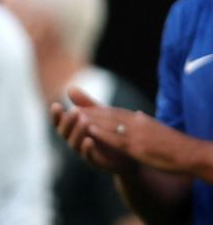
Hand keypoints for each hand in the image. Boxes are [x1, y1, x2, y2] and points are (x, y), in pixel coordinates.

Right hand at [50, 87, 135, 173]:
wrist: (130, 152)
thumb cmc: (110, 130)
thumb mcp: (99, 114)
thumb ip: (85, 103)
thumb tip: (70, 88)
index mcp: (73, 127)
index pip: (59, 121)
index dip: (56, 114)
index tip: (56, 105)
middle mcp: (74, 139)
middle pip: (63, 131)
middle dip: (68, 121)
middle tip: (75, 111)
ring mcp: (83, 151)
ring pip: (73, 143)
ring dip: (77, 132)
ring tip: (84, 121)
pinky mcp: (95, 161)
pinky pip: (87, 156)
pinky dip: (86, 148)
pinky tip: (89, 140)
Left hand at [81, 96, 208, 176]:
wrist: (190, 154)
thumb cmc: (173, 144)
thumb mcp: (155, 129)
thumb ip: (143, 122)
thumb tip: (136, 113)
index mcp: (139, 119)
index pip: (114, 112)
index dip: (97, 110)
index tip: (82, 107)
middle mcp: (136, 123)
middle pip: (108, 116)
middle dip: (89, 112)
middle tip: (70, 109)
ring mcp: (136, 135)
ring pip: (109, 124)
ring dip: (91, 119)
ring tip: (73, 116)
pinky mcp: (138, 147)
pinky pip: (117, 139)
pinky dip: (102, 133)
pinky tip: (90, 130)